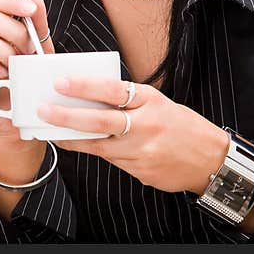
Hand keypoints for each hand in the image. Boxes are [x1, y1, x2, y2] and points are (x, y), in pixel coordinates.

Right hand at [0, 0, 52, 142]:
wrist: (24, 115)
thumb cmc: (29, 83)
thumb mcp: (41, 50)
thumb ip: (38, 24)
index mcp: (1, 29)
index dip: (12, 2)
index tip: (31, 10)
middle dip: (15, 33)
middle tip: (28, 50)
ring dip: (5, 52)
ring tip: (16, 66)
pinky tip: (6, 75)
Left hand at [39, 77, 229, 193]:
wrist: (210, 160)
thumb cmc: (180, 125)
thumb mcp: (157, 103)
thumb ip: (127, 100)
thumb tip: (87, 94)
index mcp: (150, 102)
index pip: (113, 90)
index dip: (84, 86)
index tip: (60, 82)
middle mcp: (145, 126)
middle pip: (99, 121)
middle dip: (66, 116)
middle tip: (43, 110)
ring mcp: (141, 151)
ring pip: (98, 145)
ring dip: (71, 138)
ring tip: (50, 131)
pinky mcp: (139, 170)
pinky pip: (110, 159)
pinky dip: (94, 151)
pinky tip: (79, 145)